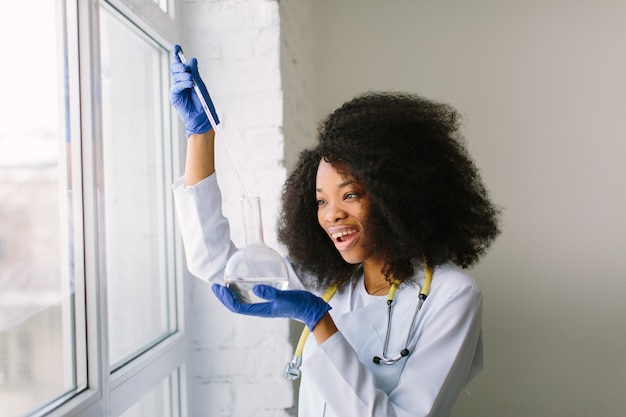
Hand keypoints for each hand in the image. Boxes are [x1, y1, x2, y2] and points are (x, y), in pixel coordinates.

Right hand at [169, 44, 219, 136]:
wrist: (203, 118)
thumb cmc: (203, 103)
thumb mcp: (201, 85)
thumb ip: (195, 73)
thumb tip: (192, 60)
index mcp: (187, 78)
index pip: (180, 65)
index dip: (177, 56)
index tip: (177, 47)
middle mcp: (180, 82)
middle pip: (175, 69)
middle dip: (180, 65)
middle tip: (186, 68)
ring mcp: (177, 89)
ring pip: (176, 76)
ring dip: (183, 75)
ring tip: (191, 80)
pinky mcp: (174, 96)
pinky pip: (176, 87)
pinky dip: (182, 84)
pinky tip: (189, 84)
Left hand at [212, 284, 331, 330]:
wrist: (310, 309)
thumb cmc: (298, 303)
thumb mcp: (284, 297)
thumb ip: (270, 293)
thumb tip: (255, 288)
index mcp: (261, 310)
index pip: (237, 307)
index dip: (226, 299)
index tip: (219, 288)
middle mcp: (259, 309)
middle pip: (235, 306)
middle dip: (223, 297)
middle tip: (214, 286)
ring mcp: (263, 306)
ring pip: (241, 302)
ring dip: (230, 295)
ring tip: (223, 285)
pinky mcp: (267, 302)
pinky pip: (249, 298)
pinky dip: (241, 292)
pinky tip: (241, 284)